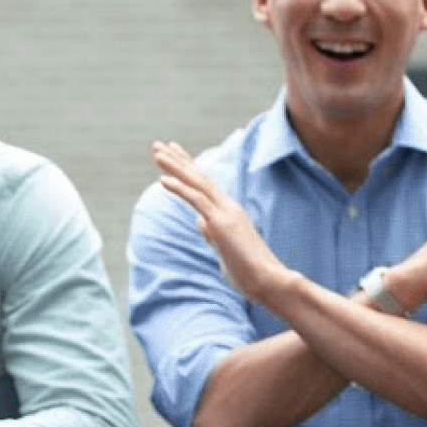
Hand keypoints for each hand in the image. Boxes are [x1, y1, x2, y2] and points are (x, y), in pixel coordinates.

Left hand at [151, 141, 293, 303]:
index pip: (205, 184)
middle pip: (200, 176)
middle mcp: (228, 207)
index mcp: (229, 212)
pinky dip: (180, 188)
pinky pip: (197, 200)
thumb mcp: (225, 249)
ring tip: (156, 152)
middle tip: (158, 145)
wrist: (270, 282)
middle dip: (178, 160)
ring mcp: (225, 213)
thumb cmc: (250, 274)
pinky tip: (162, 179)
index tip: (174, 153)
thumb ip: (213, 234)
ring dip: (175, 166)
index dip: (188, 167)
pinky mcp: (221, 224)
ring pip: (197, 183)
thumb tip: (201, 224)